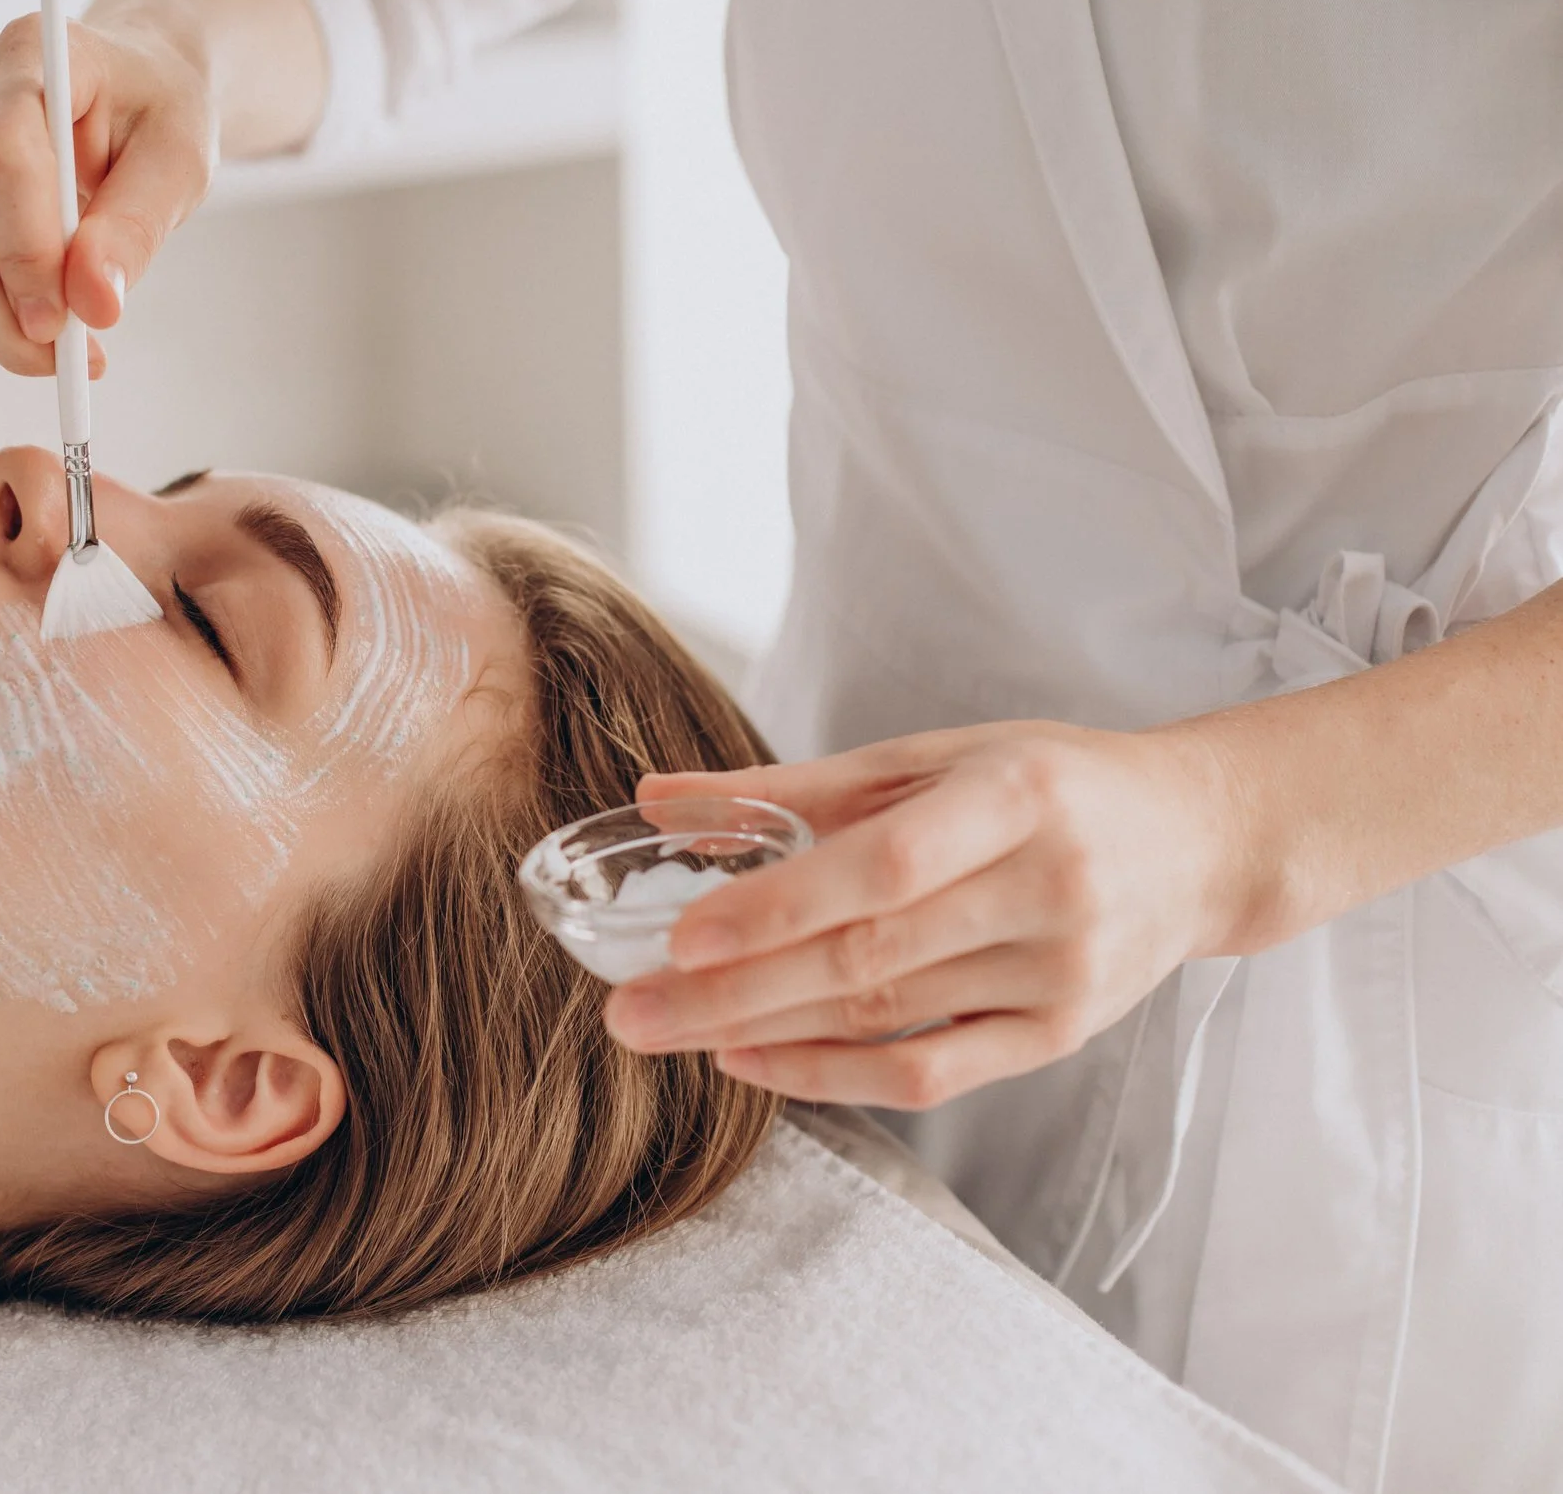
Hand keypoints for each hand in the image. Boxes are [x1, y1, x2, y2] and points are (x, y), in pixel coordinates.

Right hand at [0, 13, 216, 376]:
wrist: (115, 93)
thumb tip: (94, 304)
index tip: (62, 328)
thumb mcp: (179, 165)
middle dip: (2, 323)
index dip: (23, 256)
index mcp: (29, 55)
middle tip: (66, 355)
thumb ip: (137, 229)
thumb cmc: (147, 123)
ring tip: (22, 306)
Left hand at [602, 721, 1259, 1107]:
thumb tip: (655, 799)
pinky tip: (754, 1061)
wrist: (1200, 842)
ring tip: (668, 1033)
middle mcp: (1047, 888)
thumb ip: (795, 786)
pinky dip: (834, 1074)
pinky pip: (932, 1071)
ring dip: (767, 1033)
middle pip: (869, 957)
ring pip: (890, 1018)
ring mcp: (1061, 973)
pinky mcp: (1062, 1035)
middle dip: (735, 991)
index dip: (780, 906)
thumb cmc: (1049, 784)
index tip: (681, 935)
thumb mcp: (935, 758)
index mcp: (1015, 796)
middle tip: (630, 1014)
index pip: (883, 866)